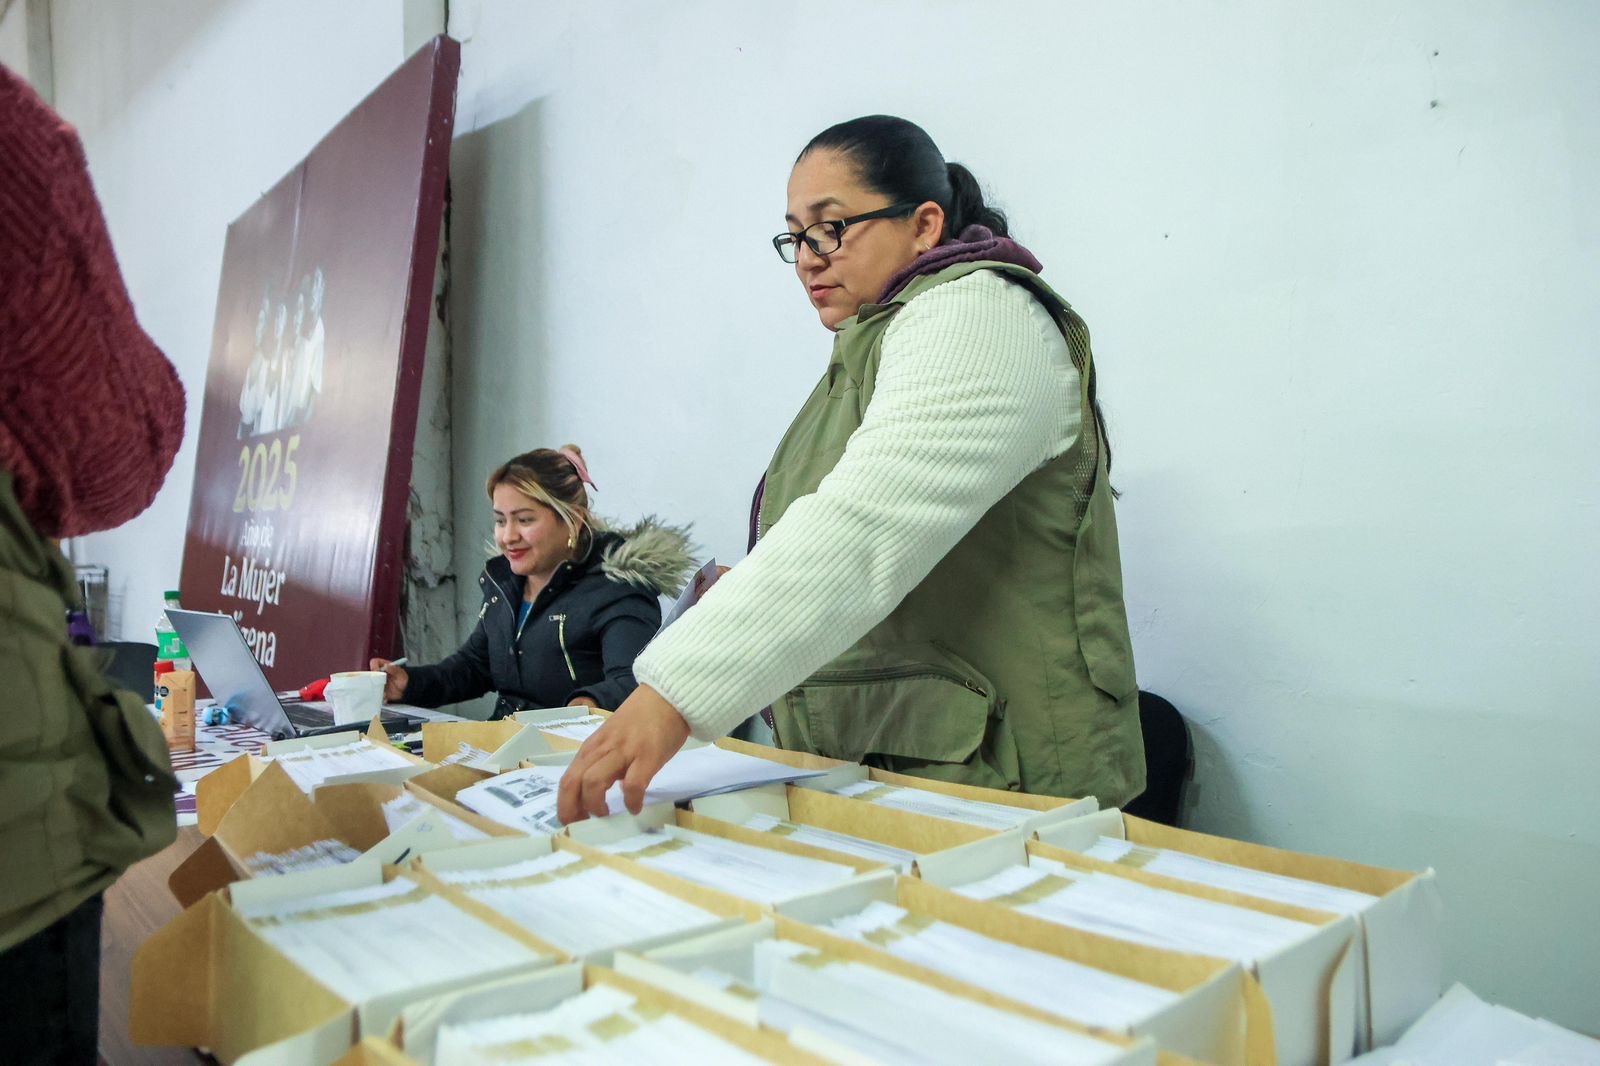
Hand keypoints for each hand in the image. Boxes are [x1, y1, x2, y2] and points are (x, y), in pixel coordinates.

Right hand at [369, 658, 407, 701]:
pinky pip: (375, 692)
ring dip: (376, 688)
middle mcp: (379, 674)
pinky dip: (379, 695)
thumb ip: (394, 669)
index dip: (374, 666)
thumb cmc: (403, 679)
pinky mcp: (378, 690)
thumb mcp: (401, 674)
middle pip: (370, 673)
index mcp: (384, 666)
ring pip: (371, 684)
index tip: (377, 671)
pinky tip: (385, 697)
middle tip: (379, 683)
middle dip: (373, 679)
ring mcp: (378, 682)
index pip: (374, 662)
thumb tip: (386, 666)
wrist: (405, 690)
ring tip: (385, 692)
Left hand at [557, 684, 689, 822]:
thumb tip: (599, 790)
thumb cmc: (642, 719)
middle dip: (572, 810)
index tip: (572, 821)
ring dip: (595, 805)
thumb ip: (603, 761)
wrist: (668, 697)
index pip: (567, 779)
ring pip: (593, 782)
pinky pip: (632, 785)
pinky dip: (631, 801)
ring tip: (606, 815)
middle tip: (582, 825)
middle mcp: (602, 749)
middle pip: (573, 783)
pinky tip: (635, 807)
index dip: (564, 805)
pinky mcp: (647, 756)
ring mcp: (623, 752)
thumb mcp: (612, 739)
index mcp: (592, 747)